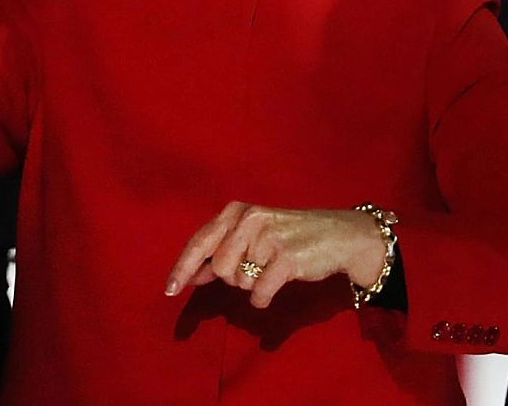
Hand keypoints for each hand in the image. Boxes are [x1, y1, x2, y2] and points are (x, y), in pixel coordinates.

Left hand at [164, 201, 387, 308]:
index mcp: (235, 211)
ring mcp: (267, 237)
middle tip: (256, 267)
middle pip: (219, 268)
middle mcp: (248, 219)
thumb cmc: (289, 236)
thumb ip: (221, 251)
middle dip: (234, 277)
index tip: (169, 291)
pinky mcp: (286, 257)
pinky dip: (264, 297)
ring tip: (271, 269)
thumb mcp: (252, 234)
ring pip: (239, 282)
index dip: (182, 268)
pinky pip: (260, 292)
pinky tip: (275, 286)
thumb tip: (191, 276)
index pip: (200, 242)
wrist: (338, 235)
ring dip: (253, 285)